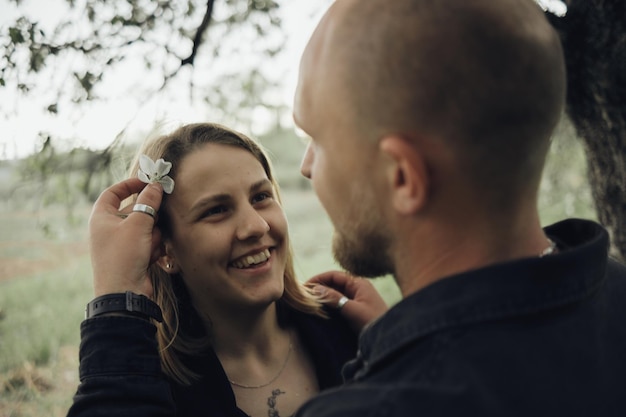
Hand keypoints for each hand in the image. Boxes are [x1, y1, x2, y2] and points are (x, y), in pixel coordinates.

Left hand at [88, 178, 163, 297]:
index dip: (129, 185)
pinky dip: (153, 247)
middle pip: (134, 210)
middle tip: (158, 215)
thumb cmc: (124, 256)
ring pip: (144, 227)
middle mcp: (108, 229)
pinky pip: (148, 243)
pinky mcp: (132, 256)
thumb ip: (148, 202)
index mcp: (101, 217)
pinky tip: (151, 257)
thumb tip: (156, 185)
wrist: (124, 293)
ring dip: (153, 234)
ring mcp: (120, 244)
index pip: (113, 193)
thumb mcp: (138, 224)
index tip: (147, 182)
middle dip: (148, 216)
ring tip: (151, 245)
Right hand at [307, 271, 387, 332]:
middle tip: (303, 294)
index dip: (319, 279)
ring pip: (337, 293)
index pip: (335, 275)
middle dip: (320, 287)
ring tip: (309, 301)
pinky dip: (330, 304)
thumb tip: (316, 288)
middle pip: (335, 283)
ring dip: (324, 296)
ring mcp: (358, 298)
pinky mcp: (357, 309)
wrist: (390, 338)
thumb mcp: (352, 309)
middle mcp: (358, 288)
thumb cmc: (373, 322)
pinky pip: (340, 302)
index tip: (305, 286)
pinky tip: (321, 309)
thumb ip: (334, 298)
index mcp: (359, 283)